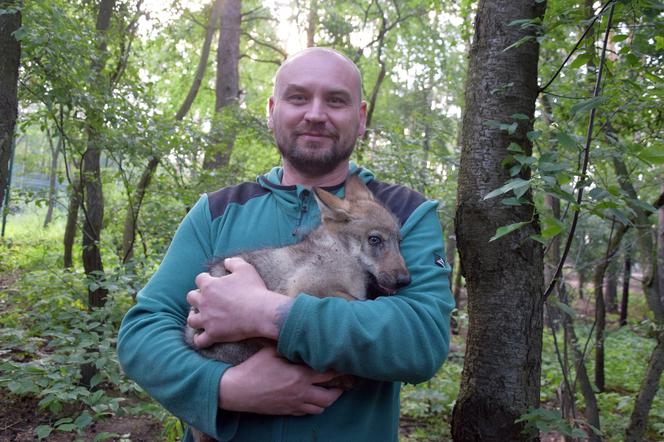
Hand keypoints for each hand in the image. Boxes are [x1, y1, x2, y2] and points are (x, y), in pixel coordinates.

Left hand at [186, 257, 292, 347]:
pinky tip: (203, 337)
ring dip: (195, 317)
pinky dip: (199, 339)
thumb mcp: (246, 269)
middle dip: (196, 297)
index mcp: (210, 285)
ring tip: (200, 318)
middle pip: (191, 298)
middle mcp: (204, 302)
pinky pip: (199, 340)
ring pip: (191, 319)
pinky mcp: (213, 334)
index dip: (205, 279)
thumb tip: (226, 261)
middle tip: (205, 299)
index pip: (199, 279)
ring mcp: (207, 319)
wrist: (261, 312)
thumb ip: (234, 262)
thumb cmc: (254, 289)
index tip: (211, 281)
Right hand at [219, 346, 344, 414]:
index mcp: (300, 376)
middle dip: (338, 390)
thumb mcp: (271, 351)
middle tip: (340, 382)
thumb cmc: (253, 368)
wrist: (237, 391)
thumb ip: (289, 347)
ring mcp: (294, 404)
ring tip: (328, 392)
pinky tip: (311, 399)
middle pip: (330, 397)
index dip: (339, 369)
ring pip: (320, 408)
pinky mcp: (286, 411)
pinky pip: (306, 413)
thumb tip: (299, 338)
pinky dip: (313, 407)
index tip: (343, 363)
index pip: (328, 374)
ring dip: (327, 401)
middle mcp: (301, 393)